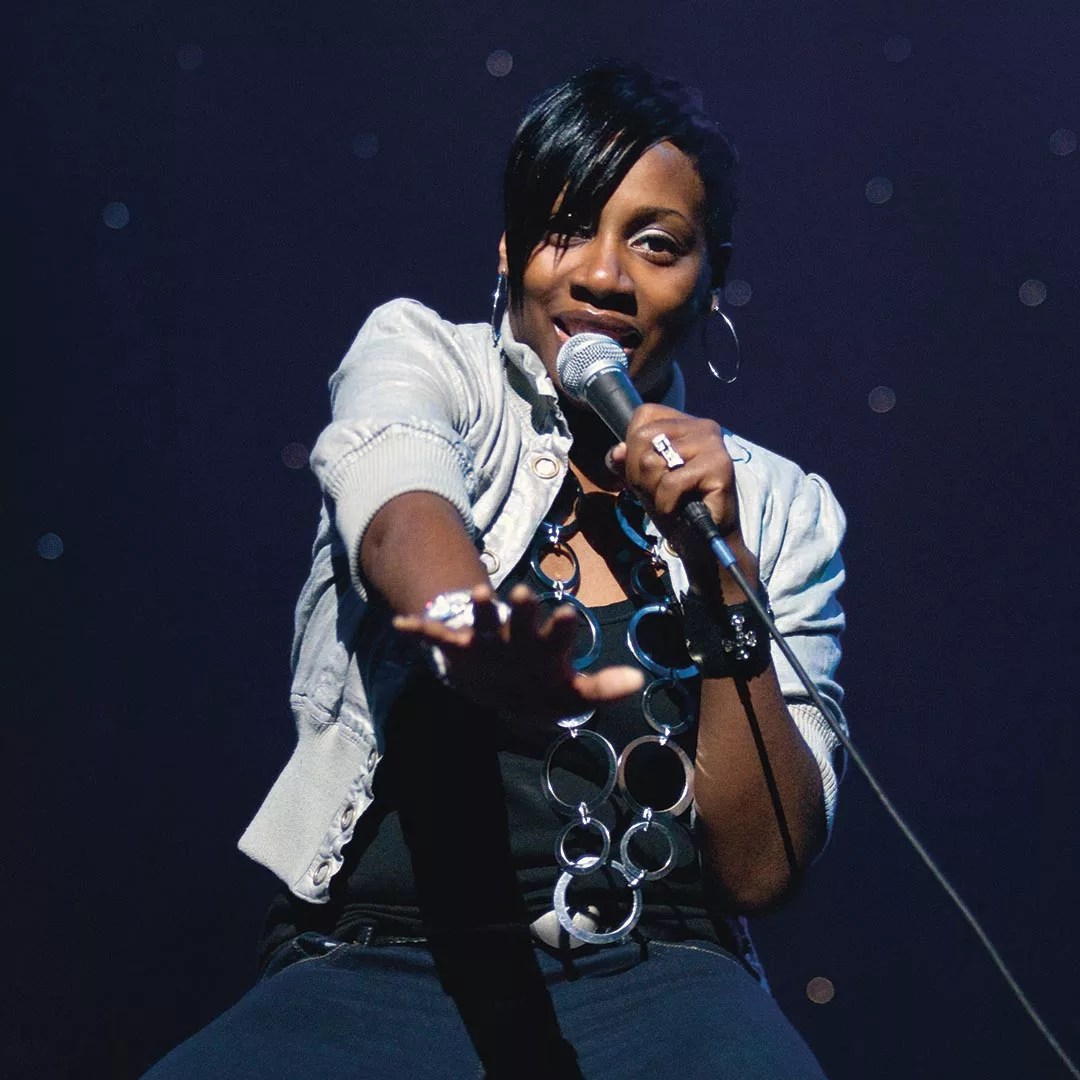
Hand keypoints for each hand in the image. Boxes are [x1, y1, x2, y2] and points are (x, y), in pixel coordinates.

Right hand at [393, 584, 643, 729]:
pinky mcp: (460, 645)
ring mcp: (487, 637)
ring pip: (483, 617)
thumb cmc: (541, 682)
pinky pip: (438, 635)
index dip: (563, 626)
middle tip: (525, 593)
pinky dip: (420, 630)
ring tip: (479, 593)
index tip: (569, 615)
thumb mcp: (570, 692)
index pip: (559, 632)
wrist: (500, 681)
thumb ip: (601, 687)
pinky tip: (402, 624)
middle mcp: (517, 634)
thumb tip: (639, 679)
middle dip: (523, 607)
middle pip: (522, 617)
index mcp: (546, 644)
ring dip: (480, 606)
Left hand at [607, 402, 738, 544]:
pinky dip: (666, 503)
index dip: (633, 448)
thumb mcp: (643, 480)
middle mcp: (702, 426)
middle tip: (659, 491)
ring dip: (653, 490)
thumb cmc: (675, 505)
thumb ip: (626, 462)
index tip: (648, 473)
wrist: (702, 540)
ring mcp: (712, 443)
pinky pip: (671, 482)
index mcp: (684, 422)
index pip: (643, 415)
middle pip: (642, 437)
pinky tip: (679, 509)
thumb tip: (617, 452)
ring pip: (652, 460)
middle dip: (639, 473)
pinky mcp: (719, 465)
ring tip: (671, 499)